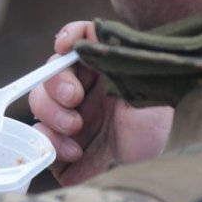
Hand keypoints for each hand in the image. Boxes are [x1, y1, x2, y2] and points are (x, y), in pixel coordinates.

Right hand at [29, 21, 172, 185]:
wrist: (161, 166)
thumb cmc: (158, 121)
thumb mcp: (144, 79)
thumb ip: (117, 54)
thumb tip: (90, 34)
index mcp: (102, 71)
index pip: (77, 43)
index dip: (67, 38)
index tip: (66, 47)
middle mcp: (83, 93)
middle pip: (49, 76)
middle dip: (55, 87)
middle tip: (73, 99)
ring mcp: (71, 121)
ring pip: (40, 108)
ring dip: (52, 116)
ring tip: (76, 129)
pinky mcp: (64, 151)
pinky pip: (40, 143)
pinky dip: (50, 145)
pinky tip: (74, 152)